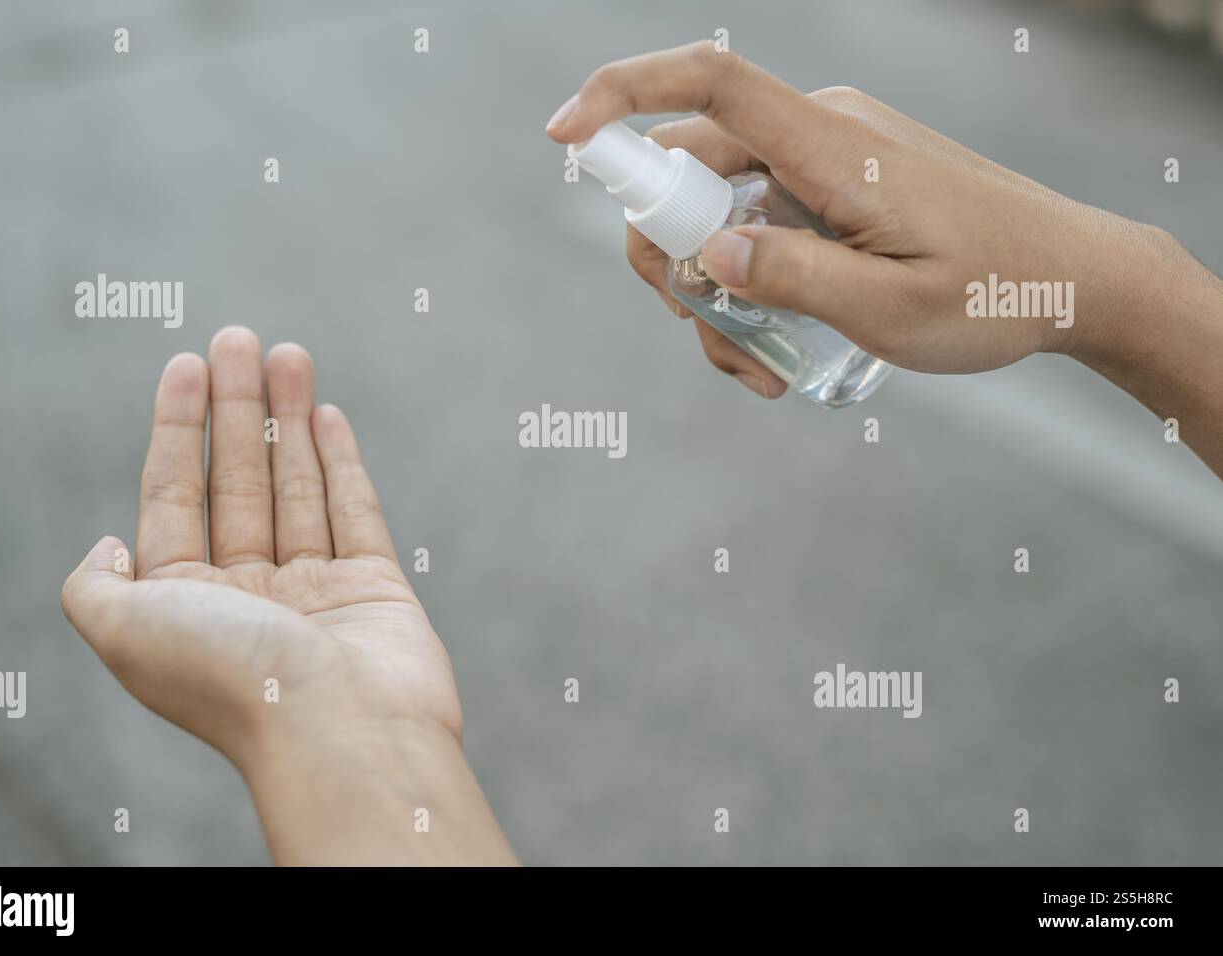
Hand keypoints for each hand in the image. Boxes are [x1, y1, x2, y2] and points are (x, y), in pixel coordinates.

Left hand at [62, 327, 513, 863]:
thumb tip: (109, 542)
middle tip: (240, 339)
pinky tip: (326, 415)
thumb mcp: (124, 631)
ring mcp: (314, 591)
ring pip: (297, 486)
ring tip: (288, 353)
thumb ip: (94, 585)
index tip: (187, 361)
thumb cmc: (234, 680)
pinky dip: (340, 463)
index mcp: (184, 605)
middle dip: (235, 407)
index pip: (174, 496)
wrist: (343, 734)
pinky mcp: (373, 588)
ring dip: (289, 419)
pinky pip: (355, 512)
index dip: (177, 426)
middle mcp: (247, 595)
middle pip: (236, 480)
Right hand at [545, 43, 1201, 395]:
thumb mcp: (889, 309)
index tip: (561, 137)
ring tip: (762, 367)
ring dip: (717, 293)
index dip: (621, 94)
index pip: (708, 86)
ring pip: (721, 213)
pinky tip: (782, 347)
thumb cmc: (996, 294)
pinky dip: (751, 284)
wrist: (1076, 281)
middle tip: (716, 337)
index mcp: (830, 148)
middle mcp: (819, 138)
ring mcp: (826, 164)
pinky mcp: (835, 192)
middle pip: (690, 174)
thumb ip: (792, 278)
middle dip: (674, 260)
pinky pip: (761, 226)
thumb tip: (706, 254)